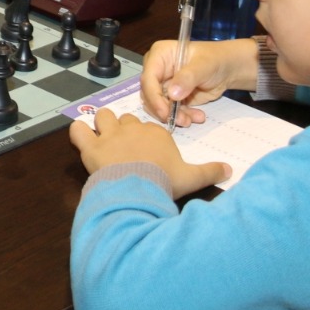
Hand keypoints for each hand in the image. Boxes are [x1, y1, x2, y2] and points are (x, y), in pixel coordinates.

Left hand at [69, 109, 230, 195]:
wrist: (139, 191)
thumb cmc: (165, 182)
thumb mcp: (192, 177)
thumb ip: (211, 171)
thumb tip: (230, 171)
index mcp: (155, 133)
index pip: (149, 127)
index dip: (147, 139)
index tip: (149, 153)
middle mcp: (132, 128)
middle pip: (127, 120)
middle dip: (126, 130)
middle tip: (127, 149)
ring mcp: (110, 135)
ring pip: (104, 118)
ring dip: (103, 126)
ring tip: (104, 141)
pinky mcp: (91, 147)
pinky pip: (79, 130)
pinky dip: (78, 133)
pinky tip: (81, 139)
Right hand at [139, 38, 259, 126]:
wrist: (227, 69)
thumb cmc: (215, 59)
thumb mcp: (204, 66)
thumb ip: (188, 77)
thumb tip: (172, 94)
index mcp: (159, 55)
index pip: (148, 78)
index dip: (154, 97)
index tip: (165, 112)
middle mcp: (157, 70)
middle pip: (149, 95)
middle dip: (165, 110)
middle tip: (182, 120)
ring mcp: (163, 85)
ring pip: (159, 106)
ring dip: (174, 116)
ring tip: (192, 120)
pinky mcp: (172, 98)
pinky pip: (171, 112)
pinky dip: (183, 117)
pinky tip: (198, 116)